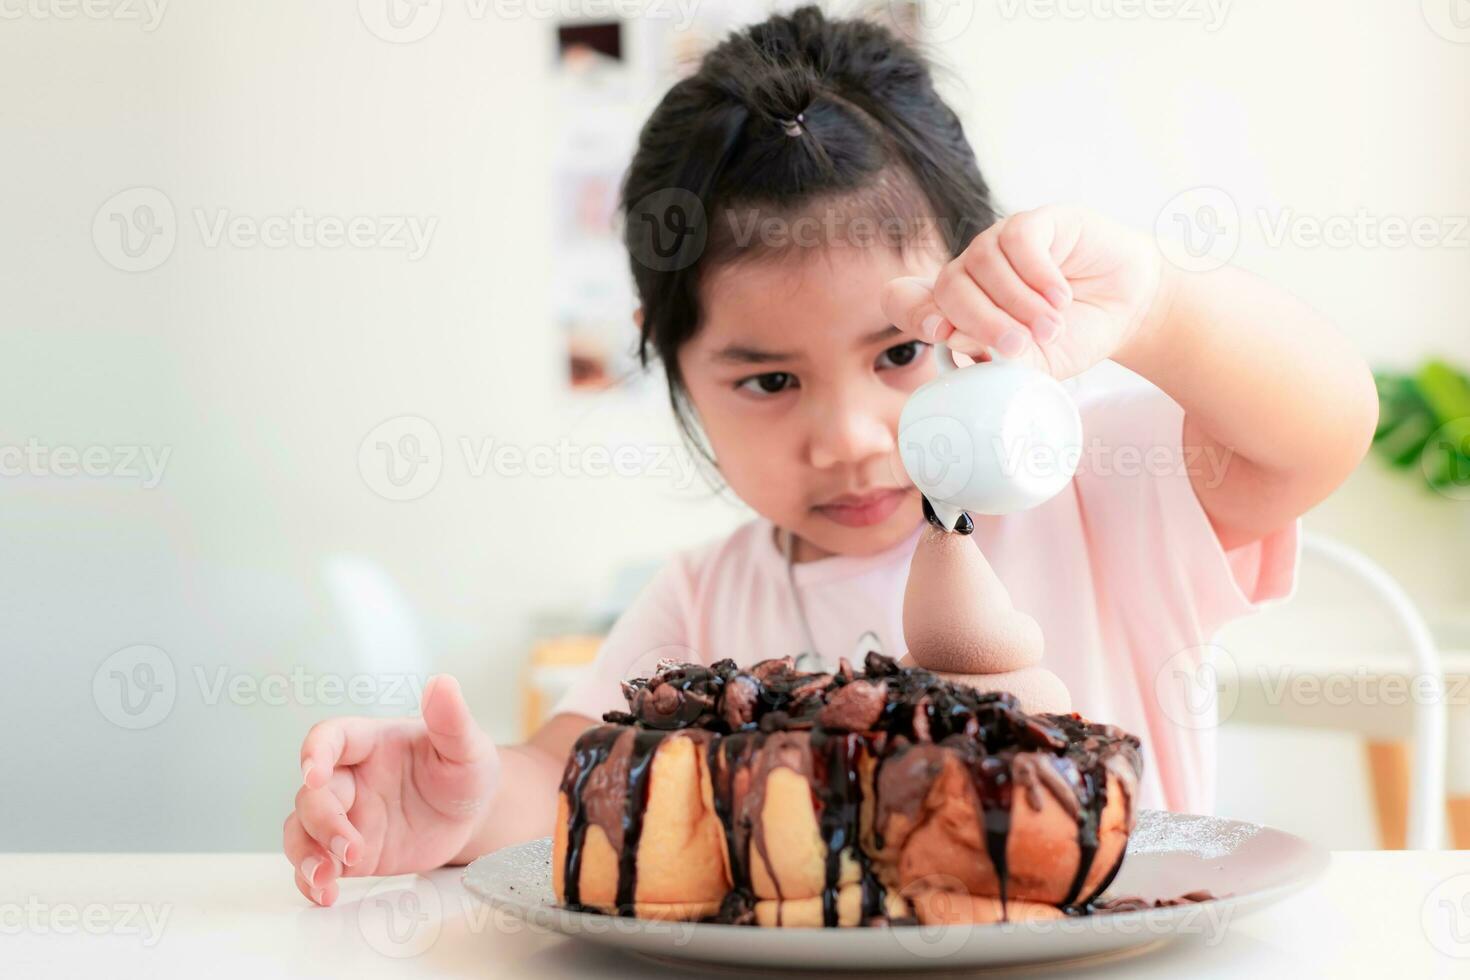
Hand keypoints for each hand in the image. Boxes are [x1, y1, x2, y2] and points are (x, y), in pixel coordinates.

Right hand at [282, 674, 499, 905]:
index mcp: (372, 743)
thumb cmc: (466, 770)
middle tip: (351, 848)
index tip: (313, 773)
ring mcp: (347, 816)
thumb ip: (451, 719)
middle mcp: (351, 778)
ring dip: (305, 854)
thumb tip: (442, 683)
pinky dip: (310, 880)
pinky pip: (315, 864)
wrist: (474, 816)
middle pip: (312, 793)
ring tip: (326, 879)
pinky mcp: (349, 853)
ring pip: (301, 830)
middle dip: (323, 821)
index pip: (330, 738)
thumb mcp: (467, 746)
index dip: (315, 753)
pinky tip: (325, 894)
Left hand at [882, 206, 1167, 379]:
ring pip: (981, 263)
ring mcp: (1000, 244)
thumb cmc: (1074, 337)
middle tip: (1019, 346)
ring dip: (1017, 302)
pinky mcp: (1035, 223)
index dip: (911, 311)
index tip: (939, 333)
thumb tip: (960, 349)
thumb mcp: (1036, 365)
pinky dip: (1037, 274)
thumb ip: (999, 364)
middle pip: (947, 287)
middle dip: (981, 321)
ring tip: (1051, 327)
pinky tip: (1059, 297)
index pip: (905, 299)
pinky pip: (1018, 241)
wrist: (1129, 308)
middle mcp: (971, 273)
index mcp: (958, 309)